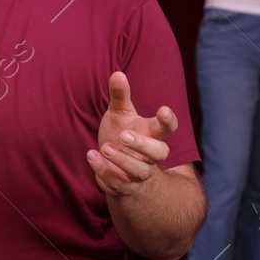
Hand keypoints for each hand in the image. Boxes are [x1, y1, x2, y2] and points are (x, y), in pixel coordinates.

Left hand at [86, 71, 178, 196]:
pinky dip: (104, 171)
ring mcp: (139, 173)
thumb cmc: (122, 134)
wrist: (114, 167)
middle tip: (123, 135)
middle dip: (143, 145)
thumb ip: (120, 96)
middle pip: (160, 153)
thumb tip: (117, 74)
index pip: (168, 128)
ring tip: (104, 147)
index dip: (168, 120)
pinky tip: (91, 156)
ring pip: (140, 171)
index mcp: (151, 133)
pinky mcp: (124, 186)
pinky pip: (118, 183)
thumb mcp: (120, 113)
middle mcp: (150, 155)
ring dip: (122, 160)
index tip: (162, 110)